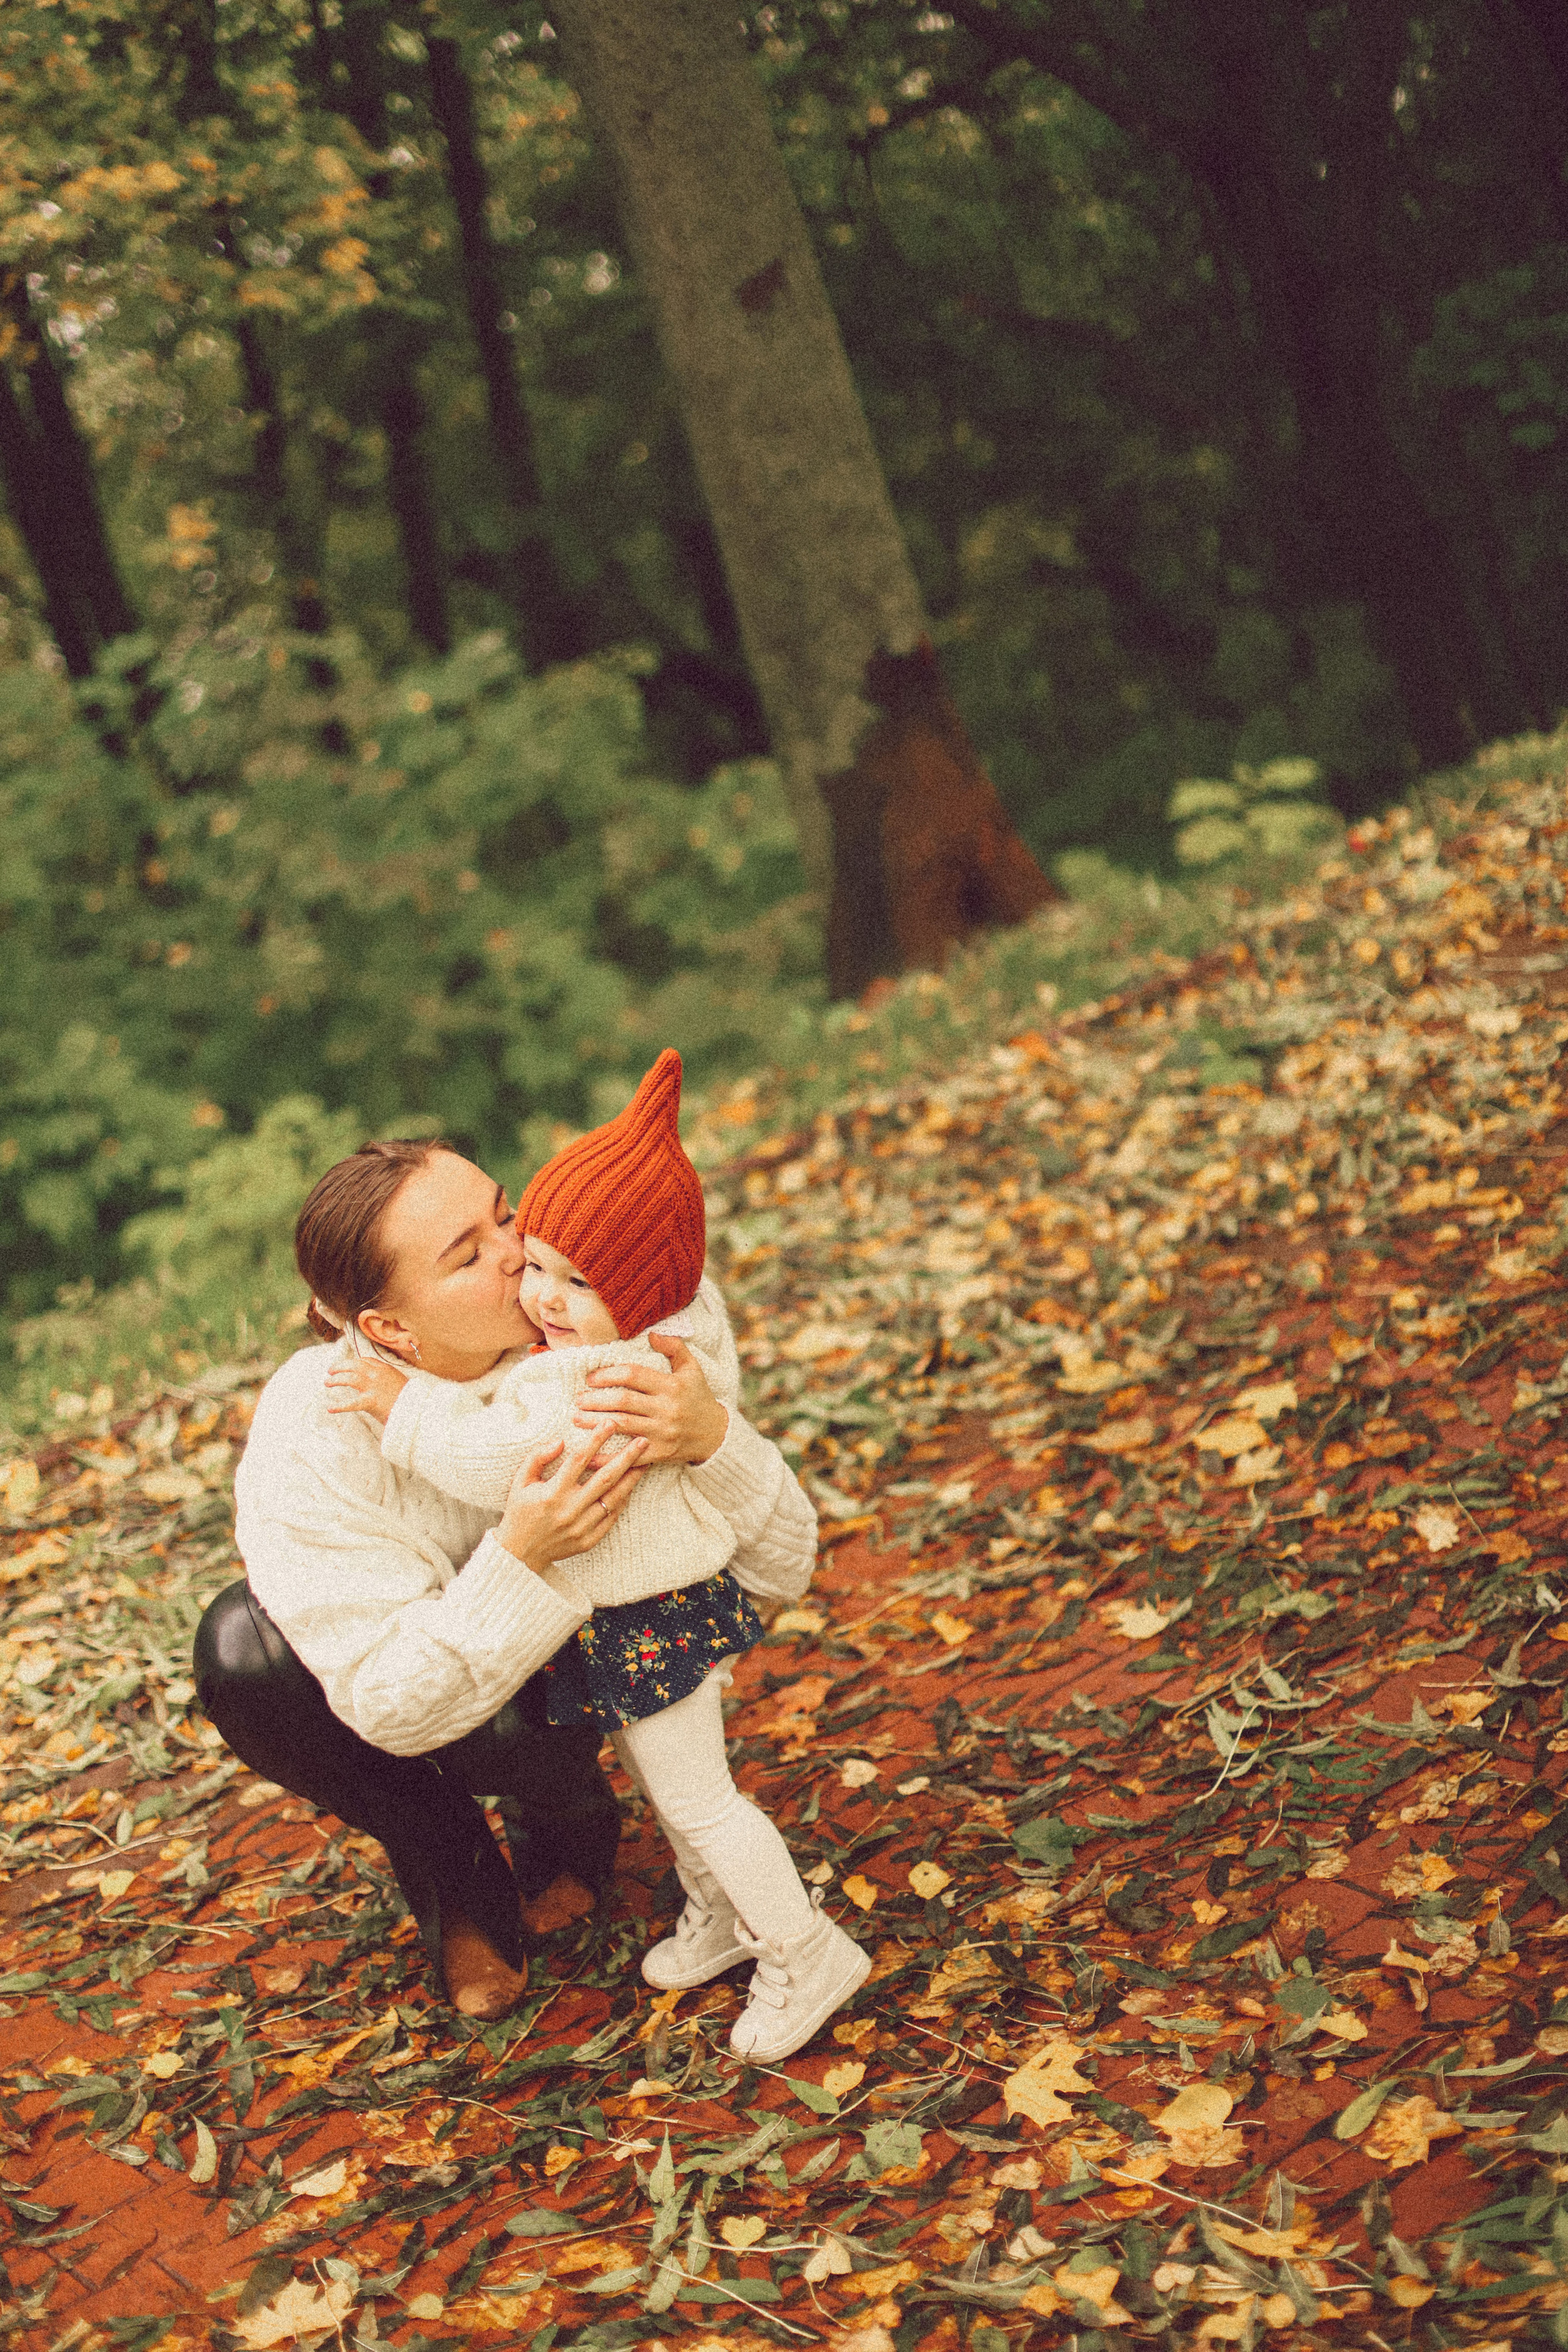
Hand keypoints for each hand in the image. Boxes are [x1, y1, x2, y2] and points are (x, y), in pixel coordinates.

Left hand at [325, 1359, 408, 1423]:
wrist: (416, 1408)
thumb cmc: (410, 1398)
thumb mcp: (399, 1382)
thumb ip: (388, 1379)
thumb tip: (380, 1383)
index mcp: (385, 1369)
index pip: (366, 1361)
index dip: (354, 1362)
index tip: (348, 1365)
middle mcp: (377, 1374)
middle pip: (354, 1365)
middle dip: (340, 1366)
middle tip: (330, 1371)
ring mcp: (373, 1387)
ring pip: (349, 1378)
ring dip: (336, 1380)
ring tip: (327, 1382)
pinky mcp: (370, 1401)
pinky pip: (351, 1403)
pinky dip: (339, 1406)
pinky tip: (330, 1408)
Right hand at [497, 1433, 646, 1565]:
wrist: (519, 1554)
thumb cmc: (520, 1512)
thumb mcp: (520, 1482)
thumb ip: (537, 1458)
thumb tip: (560, 1441)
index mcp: (552, 1493)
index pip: (579, 1460)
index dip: (596, 1440)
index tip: (609, 1423)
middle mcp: (570, 1510)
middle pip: (605, 1478)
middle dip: (627, 1457)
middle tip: (643, 1440)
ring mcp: (581, 1527)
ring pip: (614, 1499)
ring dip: (631, 1479)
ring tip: (645, 1462)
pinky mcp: (589, 1540)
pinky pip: (612, 1518)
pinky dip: (622, 1501)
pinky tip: (630, 1486)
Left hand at [573, 1333, 727, 1464]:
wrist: (716, 1434)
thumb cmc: (699, 1397)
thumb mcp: (692, 1368)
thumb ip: (674, 1347)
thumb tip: (651, 1335)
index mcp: (671, 1386)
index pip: (633, 1375)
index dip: (608, 1374)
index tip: (591, 1378)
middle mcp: (667, 1409)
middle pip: (624, 1401)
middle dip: (596, 1400)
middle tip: (577, 1399)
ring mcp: (663, 1432)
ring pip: (623, 1425)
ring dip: (595, 1422)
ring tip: (576, 1418)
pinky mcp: (660, 1453)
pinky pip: (630, 1455)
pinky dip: (609, 1457)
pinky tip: (590, 1454)